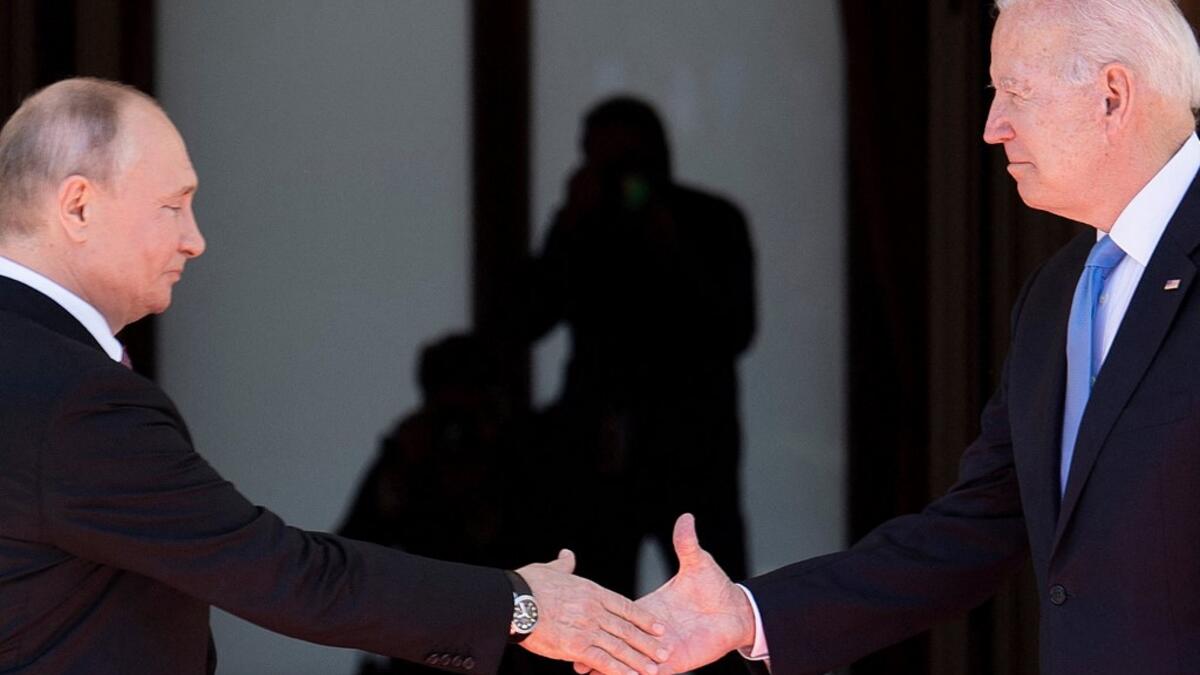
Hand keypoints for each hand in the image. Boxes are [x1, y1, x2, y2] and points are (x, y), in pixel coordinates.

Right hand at [517, 549, 671, 674]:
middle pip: (627, 628)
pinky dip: (618, 670)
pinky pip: (602, 660)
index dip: (643, 618)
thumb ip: (564, 565)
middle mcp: (594, 610)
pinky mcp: (576, 646)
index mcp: (591, 591)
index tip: (658, 627)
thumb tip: (568, 554)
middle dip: (648, 642)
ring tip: (655, 669)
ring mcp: (587, 628)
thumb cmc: (528, 584)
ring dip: (638, 660)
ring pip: (619, 646)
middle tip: (666, 652)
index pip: (625, 606)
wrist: (513, 600)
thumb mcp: (550, 569)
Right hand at [581, 514, 755, 673]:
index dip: (598, 616)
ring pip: (628, 659)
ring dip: (608, 666)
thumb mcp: (697, 563)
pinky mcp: (675, 663)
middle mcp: (651, 631)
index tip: (578, 617)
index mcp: (650, 607)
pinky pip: (649, 673)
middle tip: (570, 651)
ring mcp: (661, 649)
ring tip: (583, 671)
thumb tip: (686, 517)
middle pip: (617, 639)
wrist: (736, 612)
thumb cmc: (715, 587)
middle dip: (594, 645)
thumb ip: (686, 544)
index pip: (619, 614)